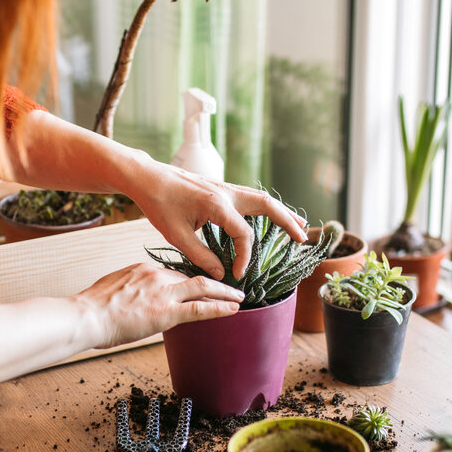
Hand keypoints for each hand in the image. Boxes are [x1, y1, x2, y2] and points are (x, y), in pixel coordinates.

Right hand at [75, 263, 244, 348]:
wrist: (86, 317)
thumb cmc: (91, 309)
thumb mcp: (112, 289)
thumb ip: (129, 289)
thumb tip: (133, 299)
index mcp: (143, 269)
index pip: (174, 274)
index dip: (190, 281)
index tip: (201, 286)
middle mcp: (156, 276)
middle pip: (192, 276)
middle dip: (214, 282)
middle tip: (230, 287)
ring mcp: (163, 293)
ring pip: (203, 287)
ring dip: (224, 293)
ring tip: (239, 298)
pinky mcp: (167, 312)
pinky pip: (200, 308)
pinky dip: (219, 308)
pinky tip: (232, 309)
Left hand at [125, 163, 308, 279]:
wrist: (148, 178)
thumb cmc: (159, 205)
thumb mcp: (176, 235)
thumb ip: (201, 256)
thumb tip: (222, 273)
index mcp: (217, 205)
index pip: (244, 234)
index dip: (244, 256)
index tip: (237, 272)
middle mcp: (226, 193)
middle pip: (267, 205)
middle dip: (287, 221)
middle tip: (302, 238)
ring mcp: (225, 188)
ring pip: (262, 198)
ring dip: (281, 212)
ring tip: (299, 225)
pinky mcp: (221, 188)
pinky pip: (250, 197)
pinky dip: (266, 207)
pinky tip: (271, 216)